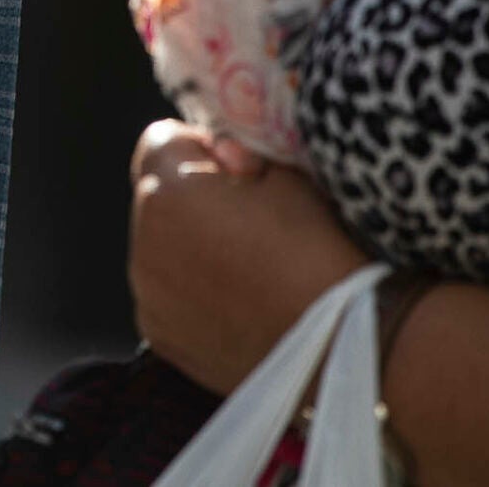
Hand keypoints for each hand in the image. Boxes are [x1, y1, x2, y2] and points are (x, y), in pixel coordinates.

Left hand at [128, 118, 370, 393]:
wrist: (345, 347)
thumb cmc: (321, 256)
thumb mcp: (292, 180)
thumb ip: (245, 154)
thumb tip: (223, 153)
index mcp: (168, 193)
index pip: (160, 141)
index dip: (200, 147)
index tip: (237, 169)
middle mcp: (144, 242)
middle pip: (156, 195)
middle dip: (194, 198)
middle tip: (250, 221)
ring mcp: (148, 294)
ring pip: (159, 247)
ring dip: (189, 246)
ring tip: (250, 267)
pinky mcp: (160, 334)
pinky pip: (165, 295)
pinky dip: (191, 291)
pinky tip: (239, 302)